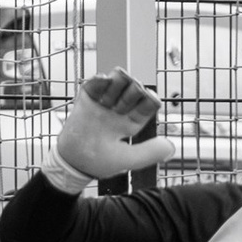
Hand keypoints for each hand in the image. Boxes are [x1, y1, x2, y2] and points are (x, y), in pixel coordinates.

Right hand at [56, 69, 177, 178]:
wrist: (71, 161)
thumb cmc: (99, 162)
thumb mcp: (128, 159)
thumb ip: (150, 153)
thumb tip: (171, 146)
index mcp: (133, 122)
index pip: (149, 103)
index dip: (150, 99)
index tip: (148, 99)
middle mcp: (120, 110)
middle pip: (135, 88)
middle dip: (133, 91)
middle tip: (121, 105)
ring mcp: (104, 103)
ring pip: (118, 81)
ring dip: (117, 83)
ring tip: (109, 98)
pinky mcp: (87, 98)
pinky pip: (96, 82)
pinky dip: (100, 78)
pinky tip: (102, 80)